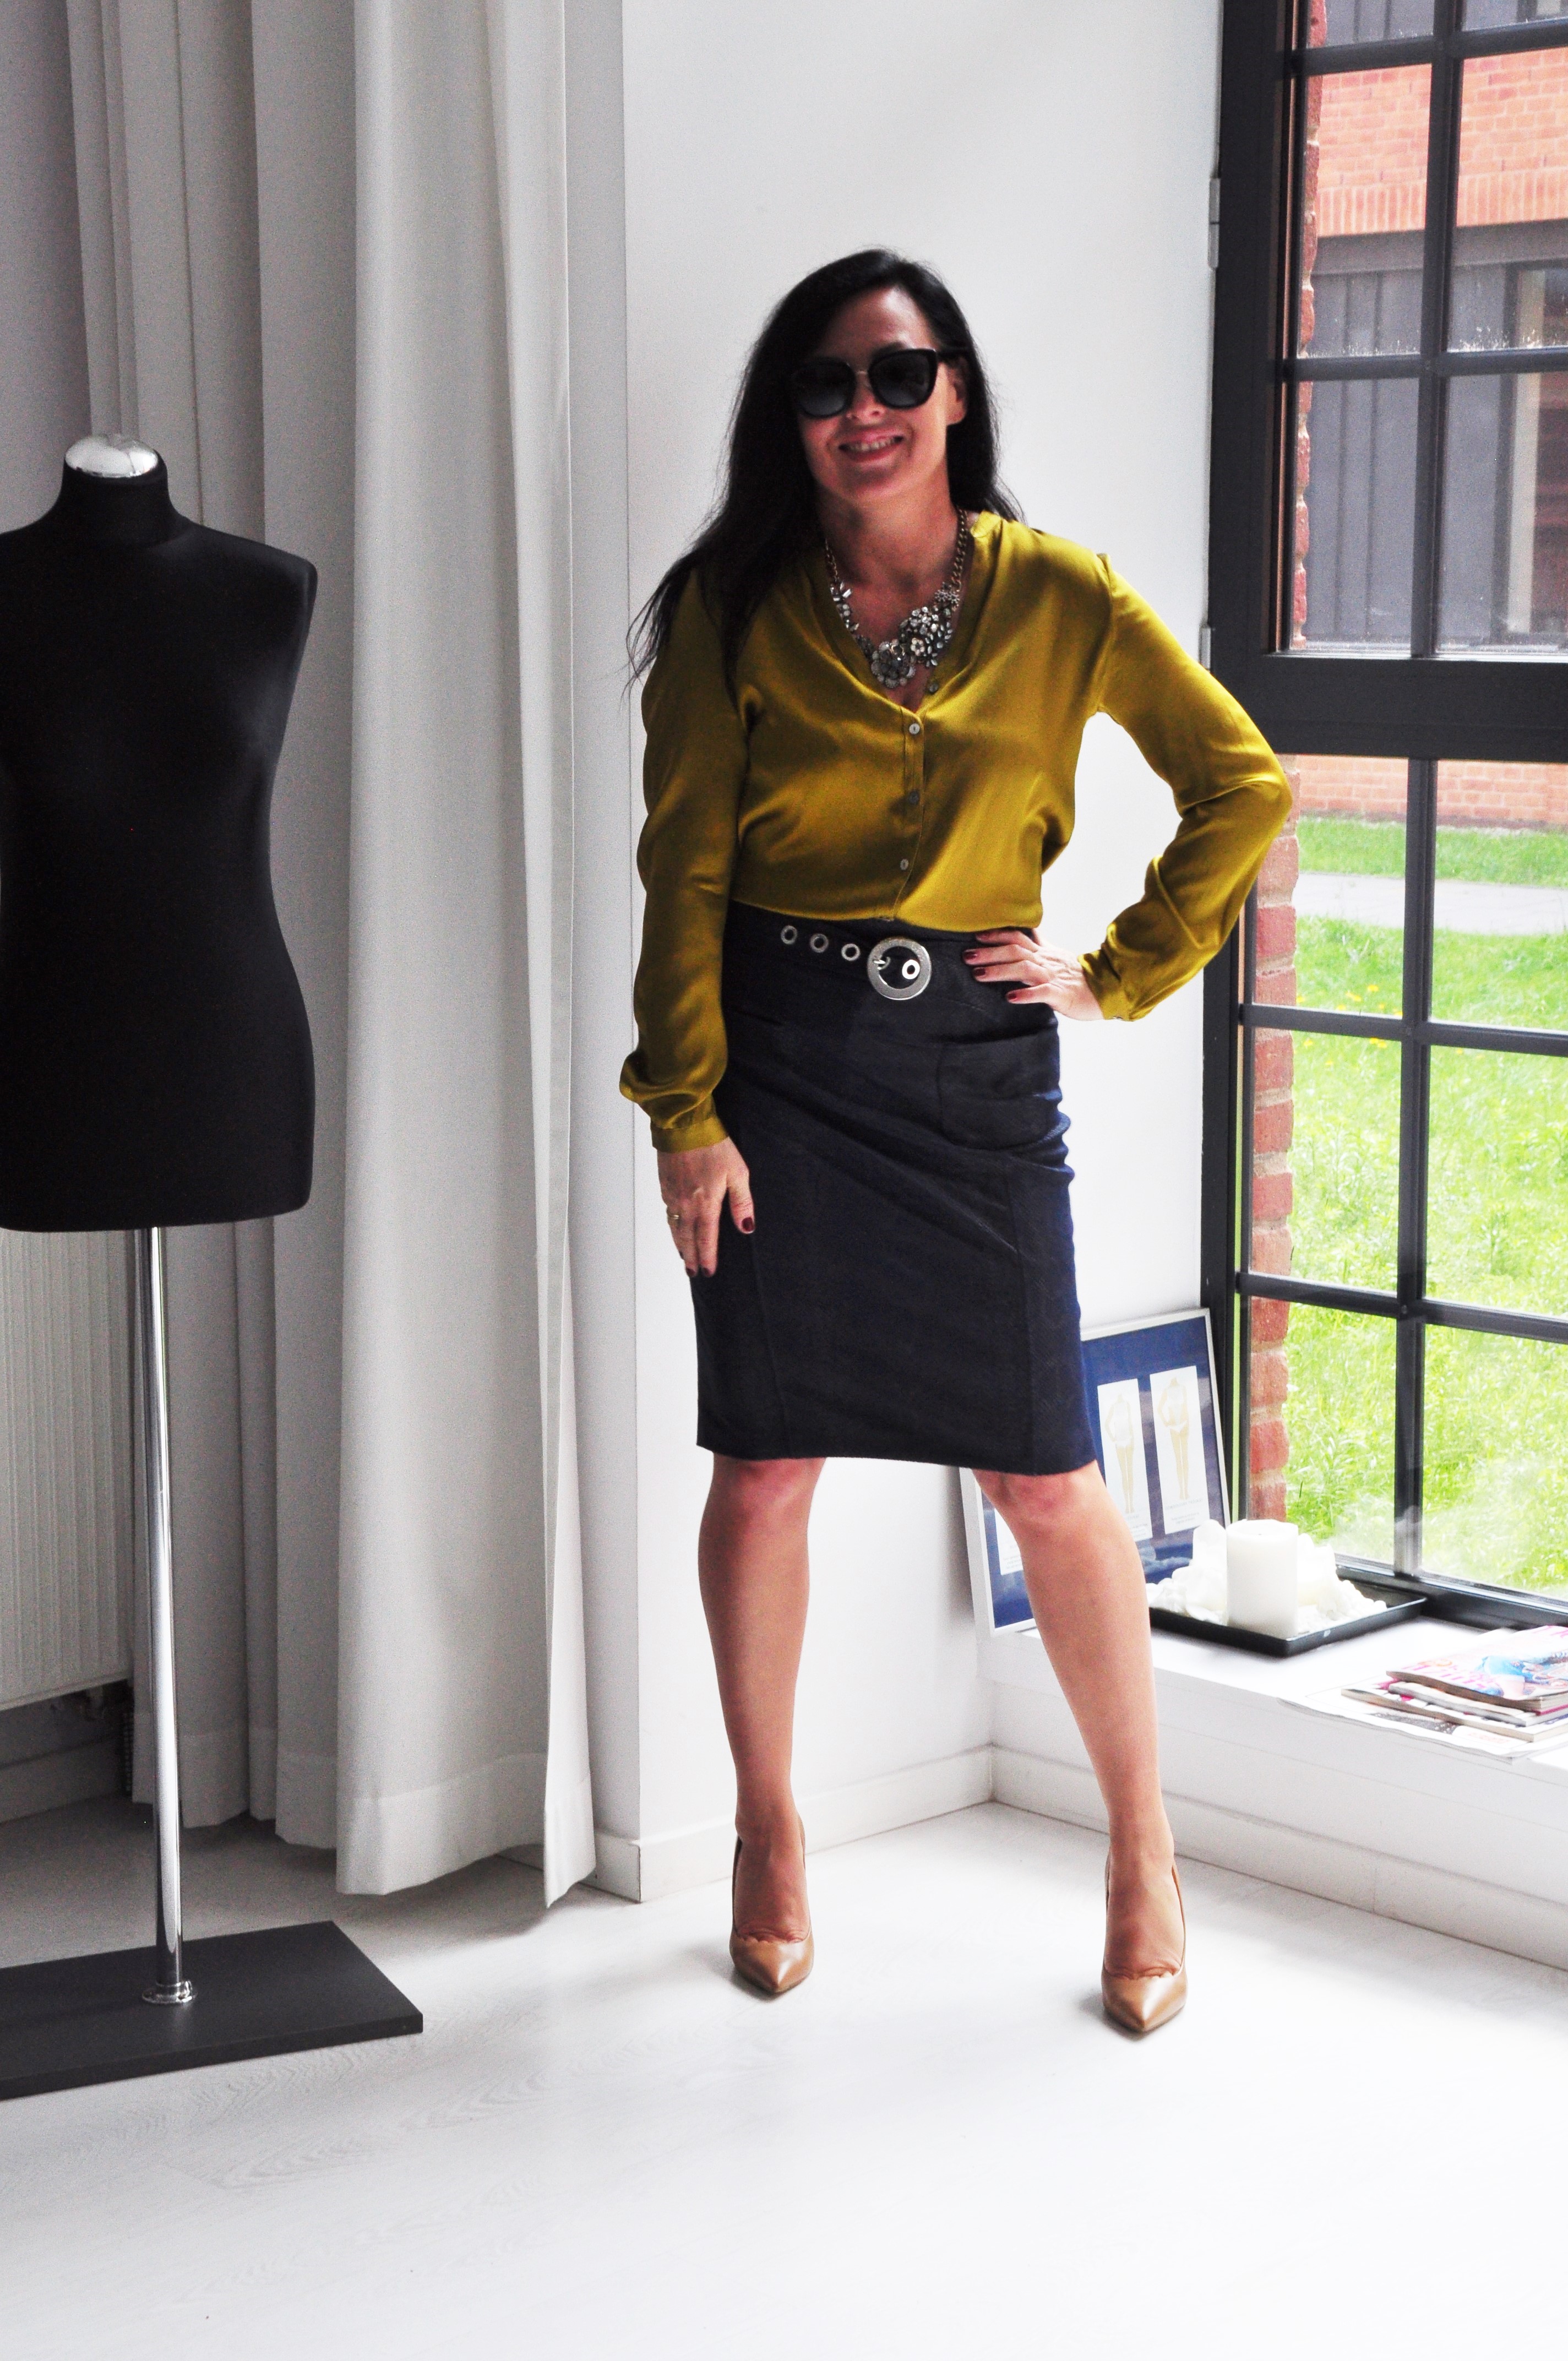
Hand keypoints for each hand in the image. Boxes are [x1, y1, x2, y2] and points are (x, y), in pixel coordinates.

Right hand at [657, 1138, 753, 1275]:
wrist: (683, 1126)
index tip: (708, 1271)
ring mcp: (672, 1195)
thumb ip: (742, 1202)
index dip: (708, 1257)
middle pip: (687, 1239)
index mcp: (705, 1204)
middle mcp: (686, 1204)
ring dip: (679, 1245)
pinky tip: (674, 1228)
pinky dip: (671, 1226)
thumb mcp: (738, 1173)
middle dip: (691, 1258)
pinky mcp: (664, 1184)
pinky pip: (667, 1212)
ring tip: (684, 1257)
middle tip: (693, 1272)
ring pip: (675, 1228)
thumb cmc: (712, 1145)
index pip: (706, 1239)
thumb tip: (746, 1227)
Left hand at [964, 928, 1104, 1020]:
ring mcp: (1052, 977)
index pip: (1016, 937)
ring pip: (1024, 969)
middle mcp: (1045, 961)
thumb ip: (1040, 944)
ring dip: (1000, 971)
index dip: (996, 935)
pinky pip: (1042, 993)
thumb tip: (1029, 929)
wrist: (1104, 990)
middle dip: (989, 952)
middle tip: (966, 955)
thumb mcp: (1056, 955)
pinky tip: (1010, 997)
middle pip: (1014, 951)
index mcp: (1043, 952)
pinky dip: (1026, 994)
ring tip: (979, 975)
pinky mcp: (1060, 994)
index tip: (975, 936)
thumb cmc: (1076, 976)